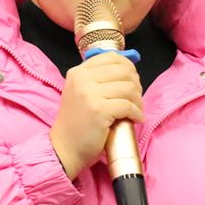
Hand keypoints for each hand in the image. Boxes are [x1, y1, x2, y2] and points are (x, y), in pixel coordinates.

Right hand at [50, 52, 143, 179]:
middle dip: (136, 84)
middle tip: (136, 98)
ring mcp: (90, 94)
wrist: (65, 148)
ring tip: (137, 110)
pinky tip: (136, 119)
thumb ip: (98, 80)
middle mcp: (82, 79)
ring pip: (128, 88)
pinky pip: (128, 106)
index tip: (133, 80)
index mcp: (78, 72)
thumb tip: (129, 71)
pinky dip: (137, 113)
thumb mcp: (81, 93)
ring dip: (138, 100)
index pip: (111, 57)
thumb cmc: (77, 123)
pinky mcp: (99, 110)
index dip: (128, 66)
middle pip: (123, 71)